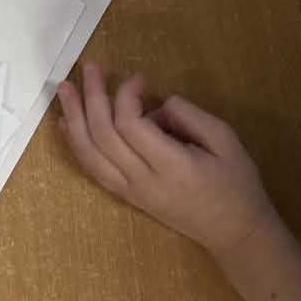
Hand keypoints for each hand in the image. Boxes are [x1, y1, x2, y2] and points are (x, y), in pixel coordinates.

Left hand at [58, 64, 278, 266]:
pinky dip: (76, 144)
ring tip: (64, 89)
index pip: (130, 125)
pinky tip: (64, 124)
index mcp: (173, 167)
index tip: (139, 76)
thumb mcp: (226, 141)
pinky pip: (93, 169)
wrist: (236, 233)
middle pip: (103, 135)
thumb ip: (190, 115)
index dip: (127, 94)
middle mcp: (145, 182)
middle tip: (90, 67)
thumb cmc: (237, 184)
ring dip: (74, 118)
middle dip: (92, 96)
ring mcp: (132, 192)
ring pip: (90, 154)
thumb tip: (157, 104)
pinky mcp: (128, 197)